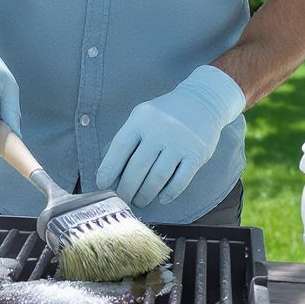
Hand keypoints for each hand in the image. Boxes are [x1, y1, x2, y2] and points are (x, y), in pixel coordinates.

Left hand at [96, 66, 244, 208]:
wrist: (202, 102)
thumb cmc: (164, 114)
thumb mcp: (141, 117)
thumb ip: (126, 139)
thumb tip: (106, 170)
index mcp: (141, 119)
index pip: (120, 147)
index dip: (108, 169)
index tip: (102, 185)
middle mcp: (160, 129)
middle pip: (138, 166)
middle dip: (127, 188)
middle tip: (123, 199)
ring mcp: (180, 141)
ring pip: (158, 177)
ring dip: (146, 194)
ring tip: (140, 201)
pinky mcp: (197, 153)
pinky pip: (180, 180)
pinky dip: (169, 193)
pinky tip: (162, 198)